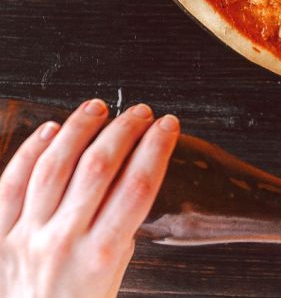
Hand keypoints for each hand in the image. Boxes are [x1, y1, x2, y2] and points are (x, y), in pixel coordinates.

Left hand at [0, 100, 179, 297]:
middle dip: (124, 131)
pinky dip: (30, 151)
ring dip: (79, 129)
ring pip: (54, 166)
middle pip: (99, 168)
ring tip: (97, 108)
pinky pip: (11, 183)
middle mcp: (64, 242)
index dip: (156, 148)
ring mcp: (28, 236)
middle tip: (139, 113)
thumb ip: (121, 224)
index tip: (168, 126)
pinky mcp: (0, 234)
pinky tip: (50, 129)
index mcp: (102, 254)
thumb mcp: (118, 268)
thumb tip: (130, 172)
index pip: (138, 187)